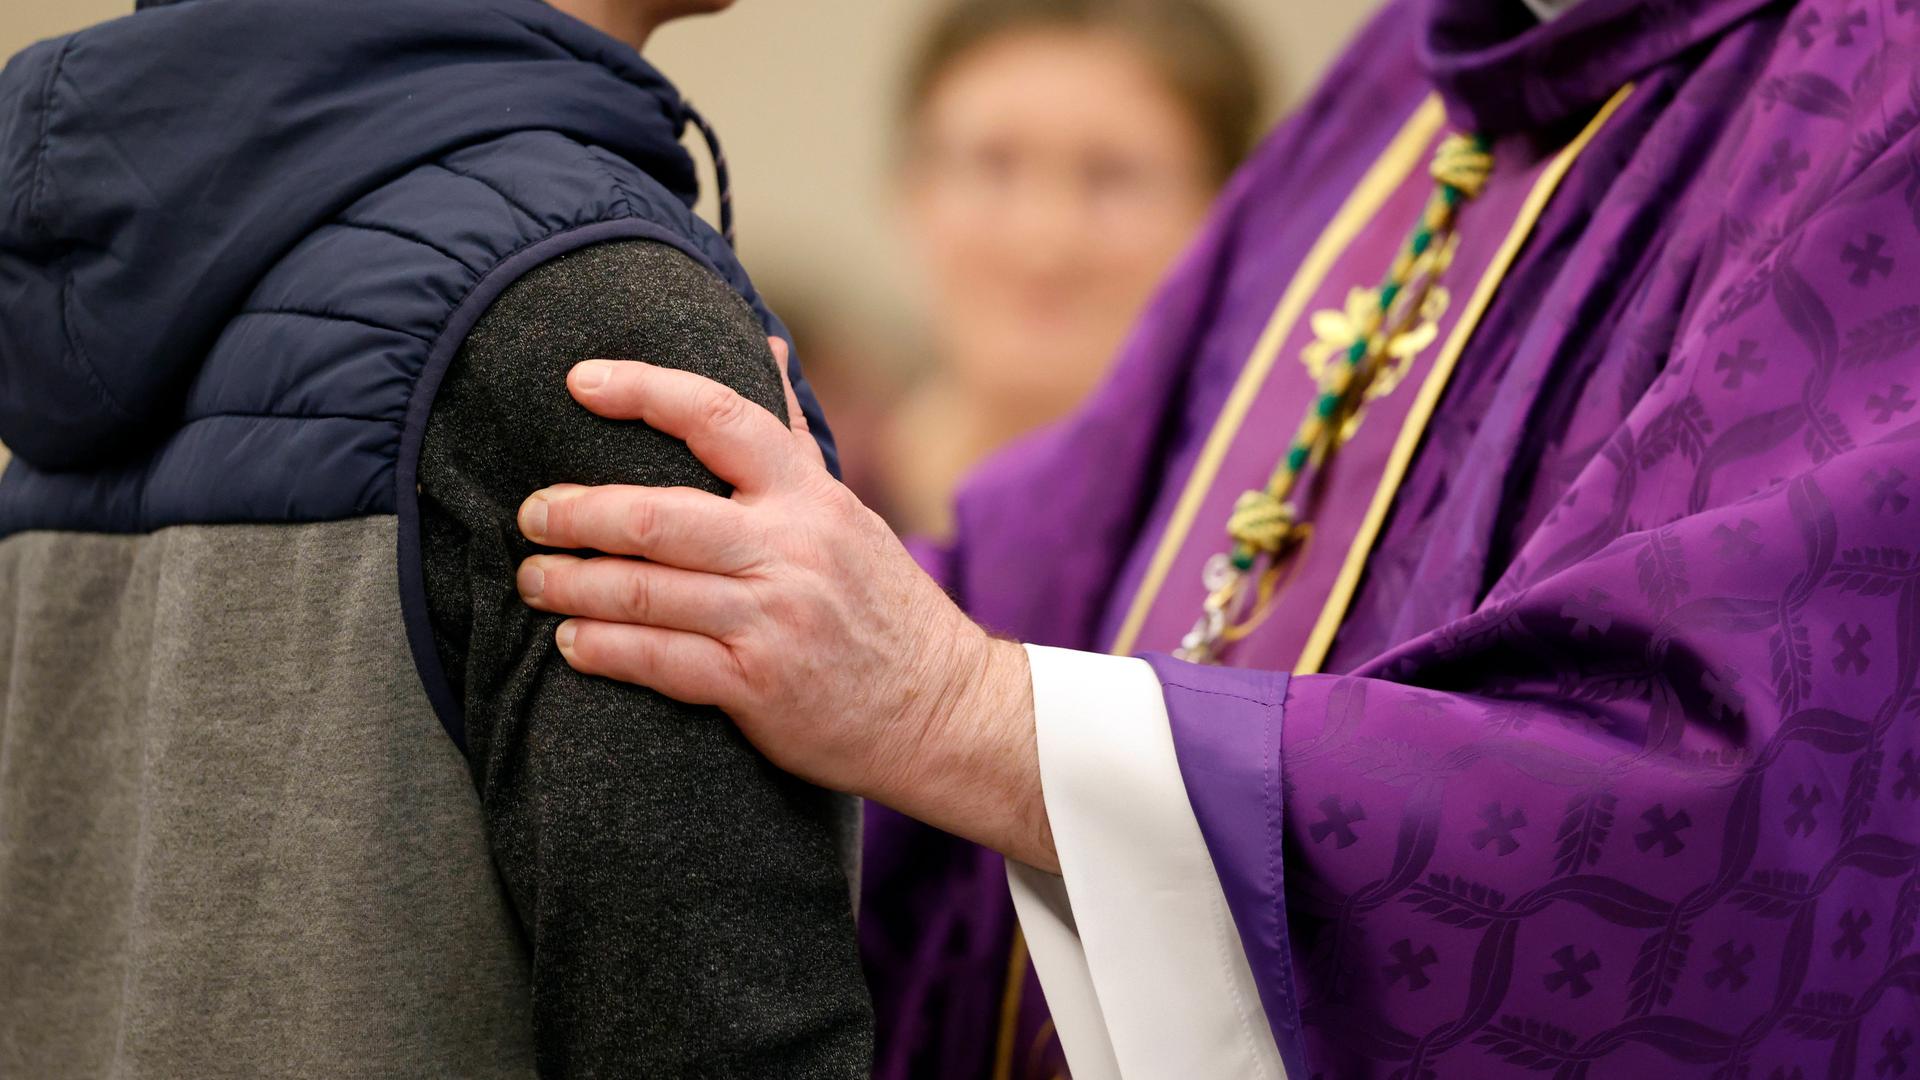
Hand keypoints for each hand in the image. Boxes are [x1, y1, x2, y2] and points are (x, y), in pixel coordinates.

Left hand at [514, 342, 1055, 870]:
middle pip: (656, 515)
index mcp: (809, 497)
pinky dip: (603, 648)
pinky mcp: (758, 685)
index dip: (643, 390)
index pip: (719, 418)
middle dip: (576, 512)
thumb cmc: (879, 606)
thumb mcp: (847, 512)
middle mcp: (791, 549)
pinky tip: (572, 642)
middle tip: (531, 514)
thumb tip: (764, 347)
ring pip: (645, 592)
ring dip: (571, 583)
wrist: (942, 710)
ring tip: (533, 580)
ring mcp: (773, 618)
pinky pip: (659, 662)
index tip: (578, 381)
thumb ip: (791, 438)